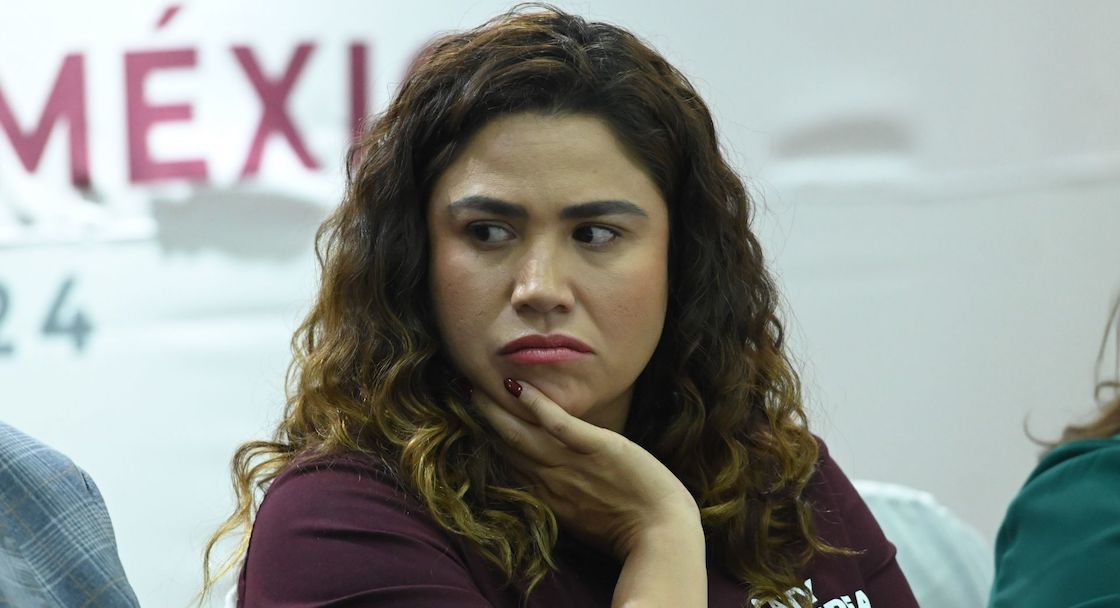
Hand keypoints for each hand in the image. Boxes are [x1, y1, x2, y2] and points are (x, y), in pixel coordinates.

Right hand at [472, 379, 700, 561]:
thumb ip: (563, 499)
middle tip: (462, 393)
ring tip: (476, 386)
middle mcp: (551, 479)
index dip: (488, 442)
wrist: (661, 535)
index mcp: (548, 497)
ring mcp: (572, 462)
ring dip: (496, 408)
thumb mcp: (584, 520)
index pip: (510, 465)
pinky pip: (558, 423)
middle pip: (507, 445)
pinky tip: (518, 385)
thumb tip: (549, 485)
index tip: (470, 422)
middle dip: (483, 420)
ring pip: (522, 433)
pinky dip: (536, 405)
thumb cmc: (630, 530)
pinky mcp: (596, 446)